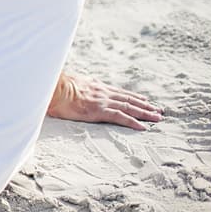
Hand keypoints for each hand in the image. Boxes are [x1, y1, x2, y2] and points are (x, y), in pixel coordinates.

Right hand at [46, 72, 162, 129]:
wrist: (52, 88)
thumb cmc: (55, 87)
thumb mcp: (69, 84)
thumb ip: (77, 87)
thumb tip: (75, 90)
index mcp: (95, 86)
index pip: (119, 92)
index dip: (132, 96)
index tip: (144, 99)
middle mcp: (102, 92)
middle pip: (128, 99)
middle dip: (144, 104)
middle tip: (158, 110)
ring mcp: (102, 101)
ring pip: (129, 107)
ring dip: (145, 112)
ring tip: (157, 117)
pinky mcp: (99, 111)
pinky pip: (120, 117)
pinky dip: (133, 122)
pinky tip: (143, 127)